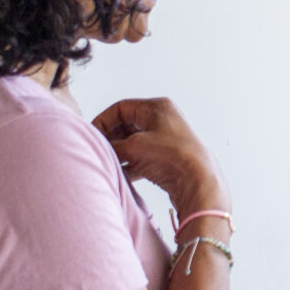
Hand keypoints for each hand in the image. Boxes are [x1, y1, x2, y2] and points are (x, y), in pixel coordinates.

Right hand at [93, 98, 229, 214]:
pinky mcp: (166, 158)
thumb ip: (112, 145)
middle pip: (126, 125)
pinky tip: (119, 174)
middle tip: (97, 150)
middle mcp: (162, 120)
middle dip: (110, 138)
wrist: (198, 181)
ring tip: (106, 163)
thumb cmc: (171, 156)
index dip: (103, 121)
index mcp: (157, 107)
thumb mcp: (133, 147)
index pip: (121, 108)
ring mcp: (164, 140)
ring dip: (118, 153)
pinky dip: (128, 165)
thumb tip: (99, 149)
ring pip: (132, 143)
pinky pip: (140, 158)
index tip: (92, 135)